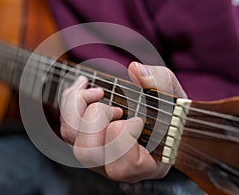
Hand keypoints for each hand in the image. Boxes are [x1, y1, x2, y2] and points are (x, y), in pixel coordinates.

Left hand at [60, 62, 186, 182]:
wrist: (158, 116)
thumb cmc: (168, 112)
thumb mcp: (172, 95)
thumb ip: (159, 83)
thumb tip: (134, 70)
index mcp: (143, 165)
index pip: (121, 167)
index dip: (124, 138)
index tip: (138, 120)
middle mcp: (114, 163)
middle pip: (86, 152)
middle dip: (98, 118)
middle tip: (117, 108)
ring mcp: (95, 151)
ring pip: (69, 135)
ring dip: (80, 106)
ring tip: (99, 92)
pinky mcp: (83, 138)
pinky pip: (66, 122)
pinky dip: (71, 98)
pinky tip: (85, 84)